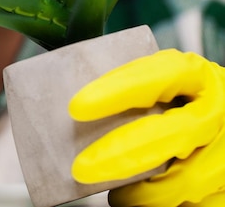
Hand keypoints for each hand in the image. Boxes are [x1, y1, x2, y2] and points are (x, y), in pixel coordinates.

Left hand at [68, 49, 224, 206]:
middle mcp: (216, 110)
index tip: (77, 107)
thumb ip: (127, 84)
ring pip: (185, 182)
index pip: (156, 77)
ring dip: (142, 194)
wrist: (223, 115)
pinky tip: (141, 202)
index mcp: (195, 75)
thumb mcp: (165, 81)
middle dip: (119, 154)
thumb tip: (59, 92)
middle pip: (169, 136)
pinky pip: (199, 205)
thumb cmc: (184, 98)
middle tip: (81, 168)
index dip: (116, 91)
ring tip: (116, 195)